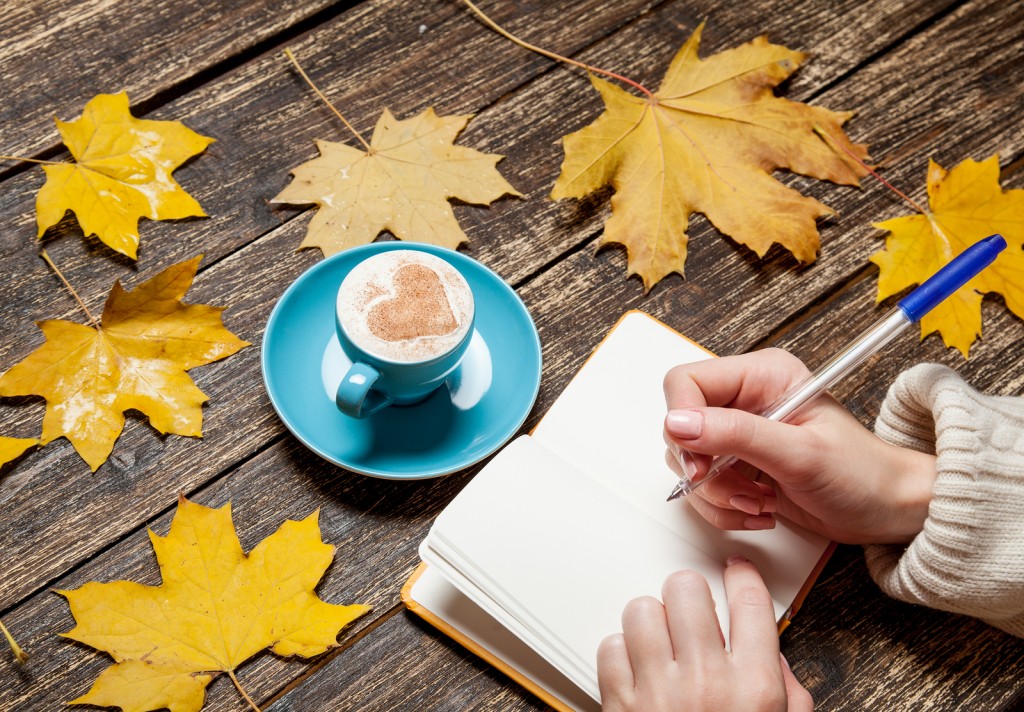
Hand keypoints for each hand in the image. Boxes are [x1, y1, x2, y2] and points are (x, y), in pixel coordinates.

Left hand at [597, 557, 811, 711]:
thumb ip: (786, 693)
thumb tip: (772, 655)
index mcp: (754, 687)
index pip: (751, 604)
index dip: (744, 578)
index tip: (736, 573)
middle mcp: (706, 681)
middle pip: (687, 591)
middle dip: (689, 595)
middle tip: (691, 612)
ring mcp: (658, 691)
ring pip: (641, 610)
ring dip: (650, 621)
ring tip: (660, 642)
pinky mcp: (620, 704)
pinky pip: (610, 647)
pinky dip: (619, 654)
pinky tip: (636, 670)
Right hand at [662, 348, 935, 542]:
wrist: (887, 509)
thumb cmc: (862, 475)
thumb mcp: (799, 453)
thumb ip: (736, 434)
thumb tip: (677, 423)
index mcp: (761, 376)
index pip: (687, 382)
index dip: (682, 421)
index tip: (697, 462)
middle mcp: (744, 400)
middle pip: (680, 427)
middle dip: (705, 470)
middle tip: (739, 490)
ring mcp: (738, 435)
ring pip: (687, 462)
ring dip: (716, 494)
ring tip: (758, 502)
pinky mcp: (736, 466)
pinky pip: (702, 488)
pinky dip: (723, 508)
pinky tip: (759, 510)